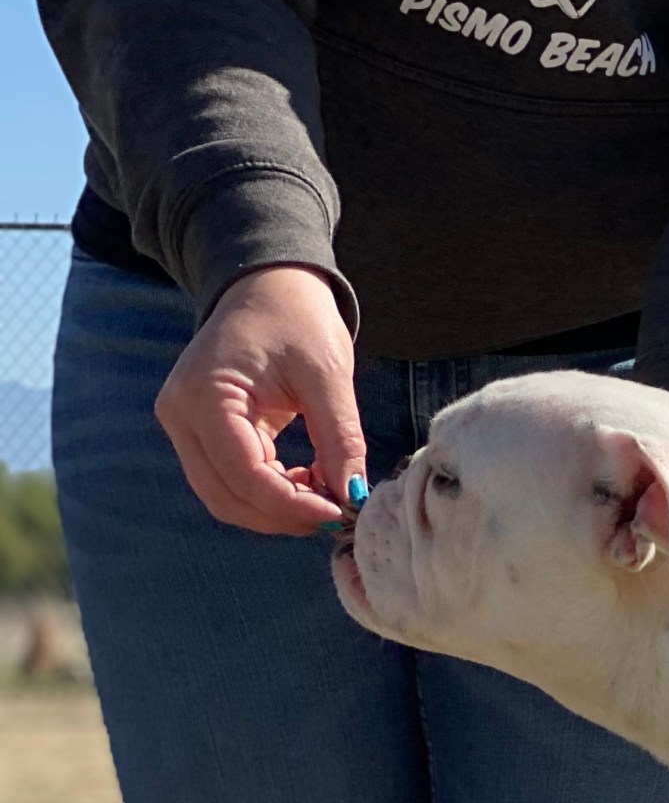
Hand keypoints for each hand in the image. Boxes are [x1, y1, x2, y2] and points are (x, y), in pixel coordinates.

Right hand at [154, 265, 367, 535]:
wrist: (266, 286)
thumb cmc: (296, 317)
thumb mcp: (328, 375)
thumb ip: (340, 438)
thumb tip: (352, 495)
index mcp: (206, 395)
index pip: (243, 475)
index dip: (292, 504)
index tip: (340, 510)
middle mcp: (181, 415)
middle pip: (226, 497)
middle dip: (283, 515)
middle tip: (337, 511)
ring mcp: (183, 426)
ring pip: (224, 497)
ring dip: (275, 509)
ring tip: (326, 493)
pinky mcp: (198, 432)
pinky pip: (229, 480)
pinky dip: (268, 493)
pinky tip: (308, 480)